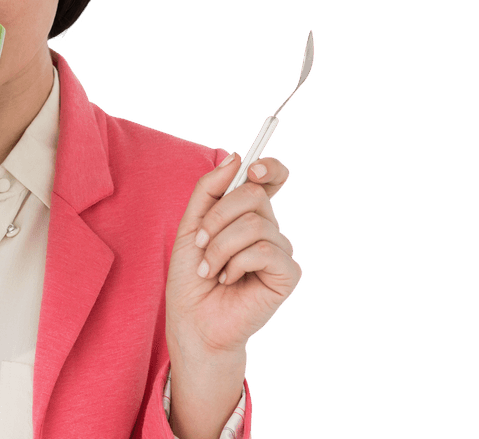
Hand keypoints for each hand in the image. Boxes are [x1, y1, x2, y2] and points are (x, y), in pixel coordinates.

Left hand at [166, 152, 300, 355]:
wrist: (192, 321)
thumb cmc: (191, 277)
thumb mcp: (190, 225)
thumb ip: (209, 190)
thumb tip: (237, 157)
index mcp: (247, 214)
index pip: (271, 179)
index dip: (268, 167)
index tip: (251, 168)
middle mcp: (268, 228)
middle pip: (252, 194)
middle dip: (216, 218)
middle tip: (201, 245)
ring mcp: (280, 250)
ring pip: (253, 224)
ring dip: (219, 248)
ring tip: (210, 270)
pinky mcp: (287, 274)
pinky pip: (263, 250)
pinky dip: (235, 264)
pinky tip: (228, 280)